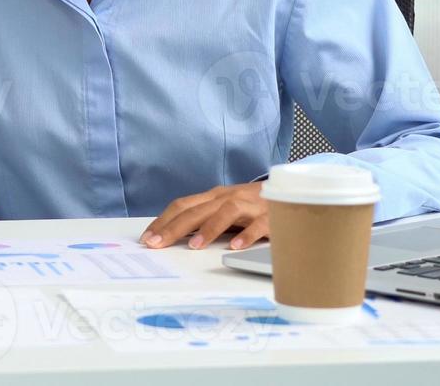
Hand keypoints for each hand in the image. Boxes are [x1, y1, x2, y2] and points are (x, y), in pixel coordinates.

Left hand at [140, 181, 268, 250]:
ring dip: (209, 228)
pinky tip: (236, 247)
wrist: (291, 191)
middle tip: (158, 244)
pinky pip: (258, 224)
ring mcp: (250, 205)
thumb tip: (173, 236)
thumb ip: (204, 219)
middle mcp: (229, 197)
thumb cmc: (252, 206)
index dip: (163, 221)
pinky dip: (247, 235)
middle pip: (197, 209)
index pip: (182, 205)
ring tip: (195, 246)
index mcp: (214, 197)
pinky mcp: (272, 215)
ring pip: (226, 212)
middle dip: (174, 227)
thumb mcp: (224, 210)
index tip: (147, 238)